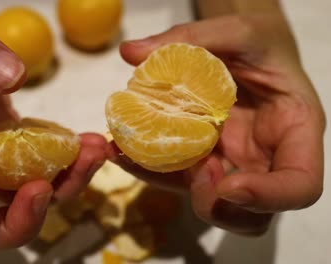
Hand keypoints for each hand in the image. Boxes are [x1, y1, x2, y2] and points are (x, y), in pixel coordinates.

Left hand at [112, 14, 324, 234]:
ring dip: (175, 187)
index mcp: (293, 130)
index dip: (270, 196)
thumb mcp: (236, 30)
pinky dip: (149, 171)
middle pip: (254, 212)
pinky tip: (121, 149)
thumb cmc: (254, 42)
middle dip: (218, 204)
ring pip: (211, 203)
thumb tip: (130, 51)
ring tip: (143, 152)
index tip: (230, 186)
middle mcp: (264, 158)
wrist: (243, 52)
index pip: (300, 184)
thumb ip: (192, 37)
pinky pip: (178, 179)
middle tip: (193, 171)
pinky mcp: (202, 162)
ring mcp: (231, 165)